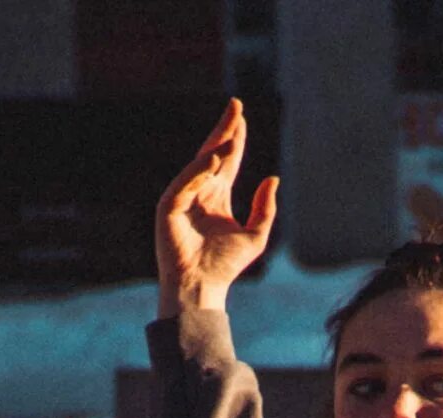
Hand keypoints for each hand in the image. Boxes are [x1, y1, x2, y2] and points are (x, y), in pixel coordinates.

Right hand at [157, 98, 278, 316]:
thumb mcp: (255, 236)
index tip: (242, 116)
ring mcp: (183, 197)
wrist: (202, 287)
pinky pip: (184, 183)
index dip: (236, 139)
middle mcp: (200, 191)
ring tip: (232, 133)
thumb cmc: (225, 266)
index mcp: (217, 196)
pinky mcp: (169, 207)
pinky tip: (213, 160)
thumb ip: (265, 208)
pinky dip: (197, 171)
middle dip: (225, 129)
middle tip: (236, 105)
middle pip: (213, 152)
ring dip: (215, 147)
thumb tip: (272, 178)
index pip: (228, 160)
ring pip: (200, 164)